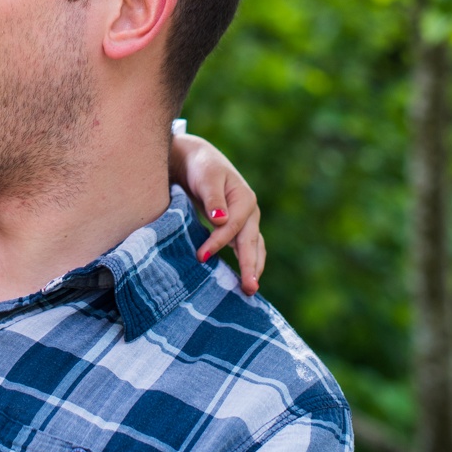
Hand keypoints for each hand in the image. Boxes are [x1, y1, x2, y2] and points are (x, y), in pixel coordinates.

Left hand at [170, 133, 264, 295]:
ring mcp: (246, 222)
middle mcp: (250, 213)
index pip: (233, 227)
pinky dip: (247, 263)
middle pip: (252, 243)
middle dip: (250, 266)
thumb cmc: (201, 167)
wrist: (197, 161)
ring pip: (253, 249)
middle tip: (248, 289)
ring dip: (252, 269)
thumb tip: (220, 219)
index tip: (201, 257)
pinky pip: (245, 248)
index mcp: (245, 199)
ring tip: (249, 290)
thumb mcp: (206, 177)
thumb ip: (212, 198)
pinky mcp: (237, 228)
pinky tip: (242, 279)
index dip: (218, 242)